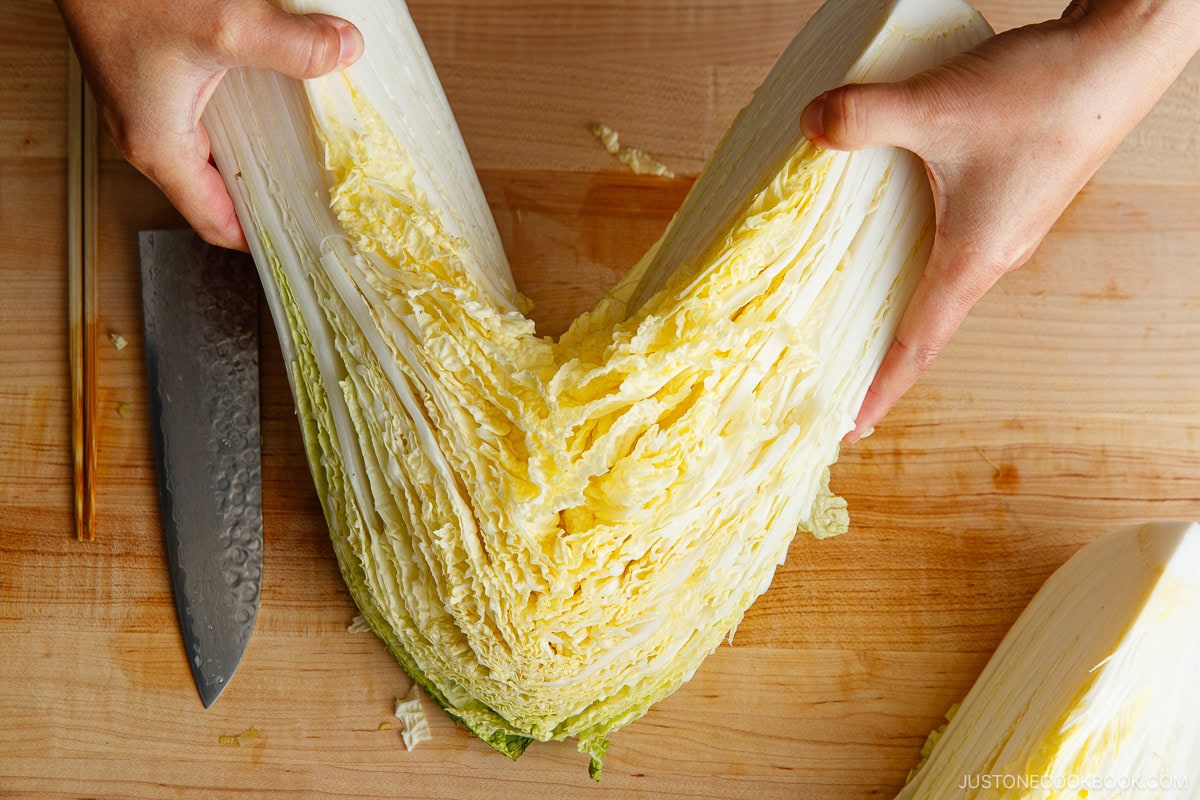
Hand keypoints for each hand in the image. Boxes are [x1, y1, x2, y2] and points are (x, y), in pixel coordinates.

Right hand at [54, 0, 363, 250]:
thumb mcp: (226, 24)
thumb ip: (292, 46)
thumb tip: (344, 53)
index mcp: (158, 148)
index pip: (215, 224)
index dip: (261, 239)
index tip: (304, 241)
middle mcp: (148, 135)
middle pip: (218, 194)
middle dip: (269, 198)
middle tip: (318, 202)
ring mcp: (148, 107)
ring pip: (213, 156)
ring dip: (256, 159)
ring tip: (306, 162)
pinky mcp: (153, 78)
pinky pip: (205, 120)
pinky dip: (240, 124)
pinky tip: (274, 106)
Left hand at [800, 0, 1199, 440]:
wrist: (1119, 56)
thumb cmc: (1045, 95)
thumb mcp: (937, 107)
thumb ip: (863, 117)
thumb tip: (809, 126)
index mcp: (973, 260)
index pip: (917, 346)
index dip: (880, 390)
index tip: (848, 428)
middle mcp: (992, 256)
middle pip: (925, 324)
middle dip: (880, 358)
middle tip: (834, 380)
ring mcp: (1005, 227)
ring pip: (937, 282)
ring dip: (896, 306)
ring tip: (849, 318)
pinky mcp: (1010, 195)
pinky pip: (950, 244)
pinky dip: (913, 257)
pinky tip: (885, 234)